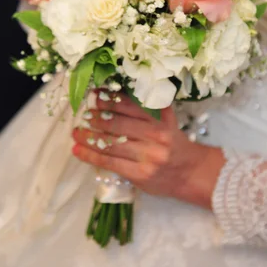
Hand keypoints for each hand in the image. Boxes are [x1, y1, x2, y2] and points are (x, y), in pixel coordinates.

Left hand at [72, 93, 224, 209]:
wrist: (190, 172)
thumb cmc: (173, 142)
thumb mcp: (166, 119)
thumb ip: (148, 106)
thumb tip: (117, 93)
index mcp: (159, 119)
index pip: (129, 105)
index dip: (109, 99)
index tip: (95, 94)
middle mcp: (154, 135)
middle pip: (117, 124)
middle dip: (96, 118)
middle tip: (82, 113)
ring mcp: (146, 156)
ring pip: (111, 143)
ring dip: (89, 137)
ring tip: (75, 132)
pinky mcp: (139, 174)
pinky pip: (110, 163)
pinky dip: (91, 156)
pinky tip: (78, 151)